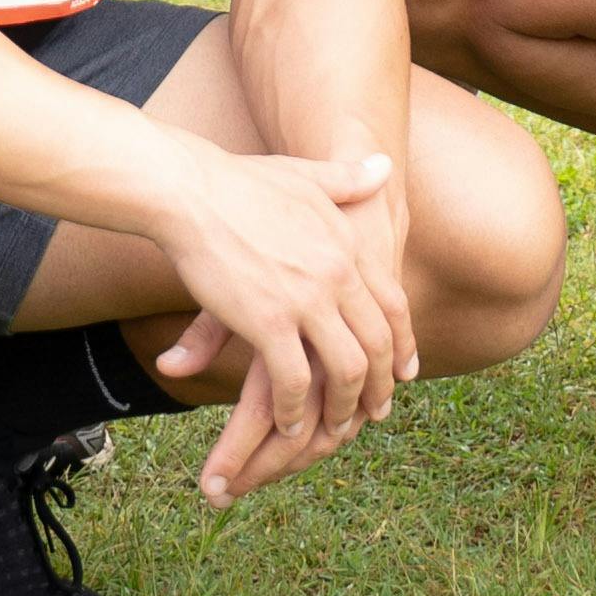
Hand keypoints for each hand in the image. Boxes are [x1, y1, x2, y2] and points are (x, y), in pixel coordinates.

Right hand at [147, 142, 416, 504]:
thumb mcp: (307, 176)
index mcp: (349, 245)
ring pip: (344, 369)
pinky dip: (293, 409)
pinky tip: (286, 423)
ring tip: (332, 428)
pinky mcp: (268, 322)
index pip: (393, 304)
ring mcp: (306, 299)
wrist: (191, 191)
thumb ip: (349, 179)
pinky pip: (293, 381)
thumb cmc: (241, 183)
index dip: (402, 343)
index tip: (404, 373)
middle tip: (375, 412)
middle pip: (376, 343)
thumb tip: (386, 168)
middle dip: (379, 385)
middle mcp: (338, 275)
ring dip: (341, 406)